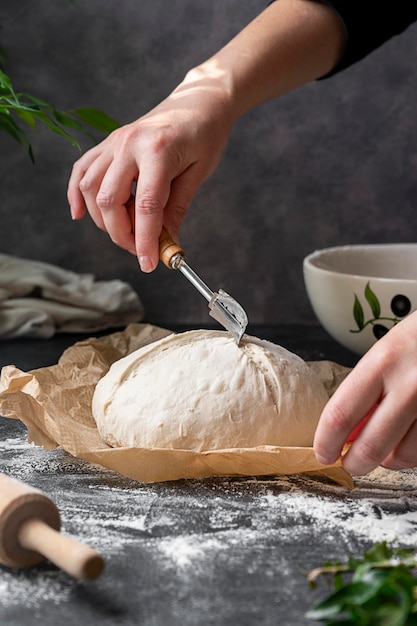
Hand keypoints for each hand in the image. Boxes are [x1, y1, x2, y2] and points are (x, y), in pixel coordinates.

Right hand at [67, 71, 233, 271]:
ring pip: (90, 188)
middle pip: (109, 200)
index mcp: (158, 150)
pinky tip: (80, 214)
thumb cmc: (205, 134)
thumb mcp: (199, 173)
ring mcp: (114, 141)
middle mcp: (129, 143)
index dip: (146, 240)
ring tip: (126, 233)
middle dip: (122, 234)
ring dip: (102, 220)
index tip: (148, 264)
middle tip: (141, 251)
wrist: (199, 100)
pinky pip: (82, 170)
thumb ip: (177, 208)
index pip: (146, 206)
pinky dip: (76, 194)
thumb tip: (165, 243)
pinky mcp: (107, 143)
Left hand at [314, 311, 416, 474]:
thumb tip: (344, 433)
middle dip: (354, 463)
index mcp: (382, 362)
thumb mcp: (384, 355)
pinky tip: (406, 440)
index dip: (326, 442)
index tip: (322, 453)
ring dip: (387, 460)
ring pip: (402, 456)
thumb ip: (364, 392)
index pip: (341, 414)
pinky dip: (409, 454)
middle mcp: (410, 384)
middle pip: (370, 445)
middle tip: (350, 464)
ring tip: (384, 449)